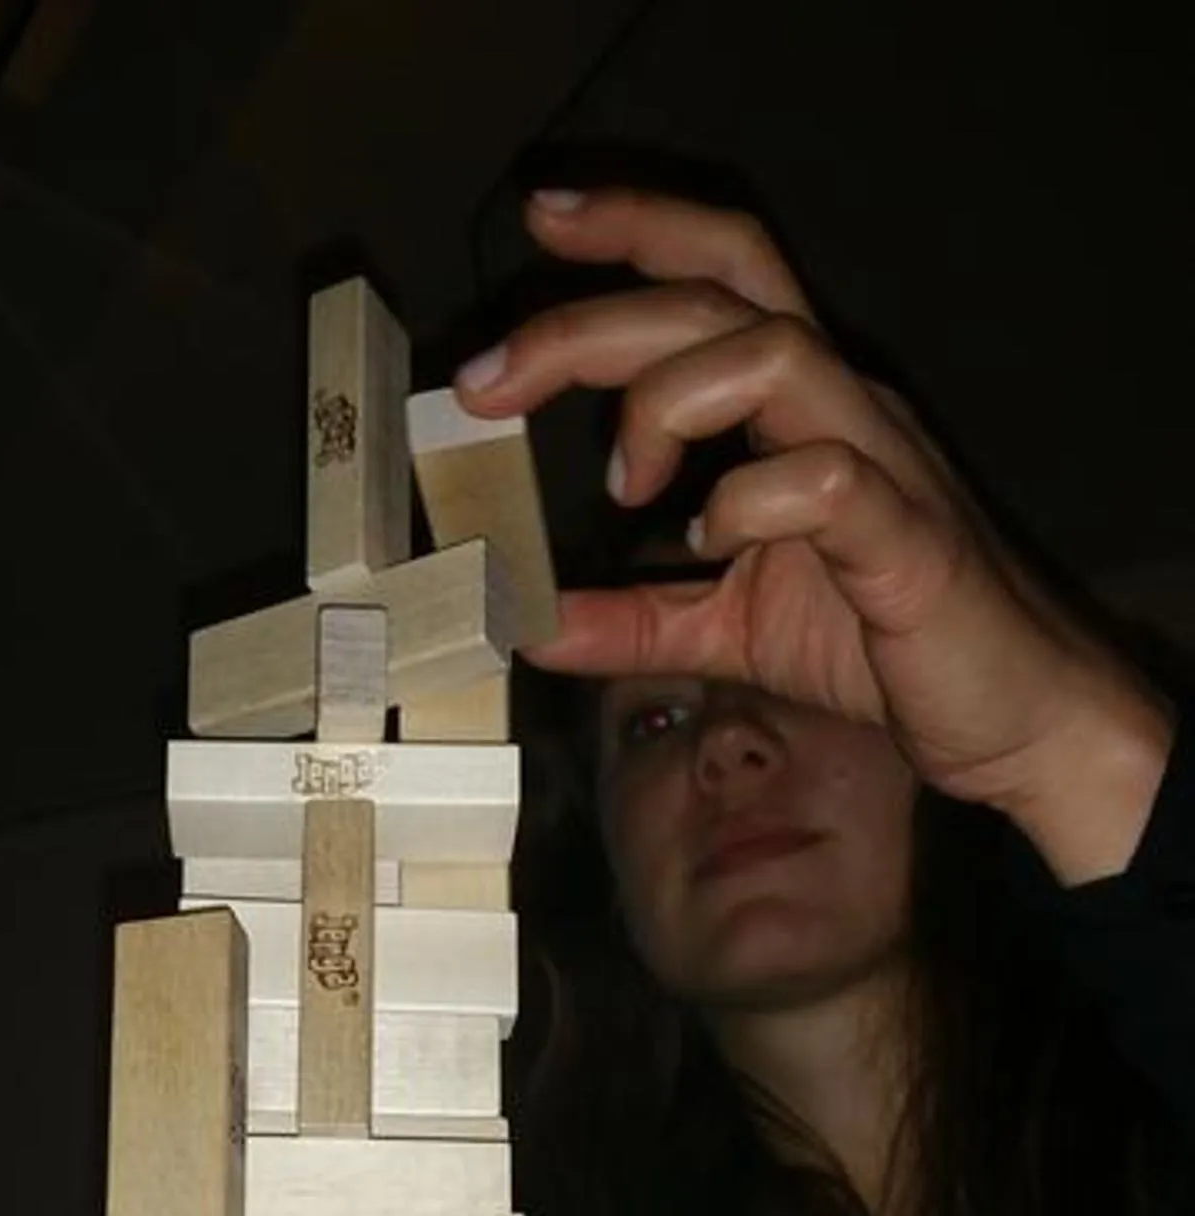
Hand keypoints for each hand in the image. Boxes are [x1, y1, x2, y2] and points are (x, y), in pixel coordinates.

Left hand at [459, 190, 1170, 874]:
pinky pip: (827, 478)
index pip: (716, 276)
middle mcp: (841, 404)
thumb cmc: (885, 644)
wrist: (1010, 711)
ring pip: (772, 352)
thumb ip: (633, 620)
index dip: (635, 231)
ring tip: (623, 487)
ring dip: (667, 400)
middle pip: (715, 297)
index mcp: (799, 407)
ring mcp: (880, 463)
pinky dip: (750, 500)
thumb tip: (529, 627)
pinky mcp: (907, 542)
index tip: (544, 221)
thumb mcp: (730, 630)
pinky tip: (709, 540)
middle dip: (589, 321)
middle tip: (488, 377)